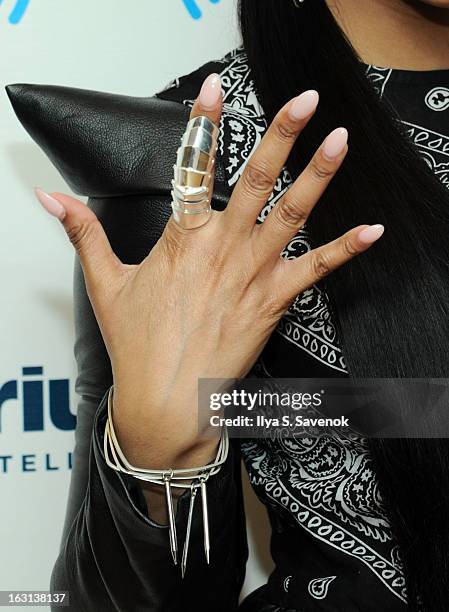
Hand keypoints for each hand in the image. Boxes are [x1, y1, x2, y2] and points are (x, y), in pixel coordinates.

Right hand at [35, 74, 382, 469]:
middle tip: (305, 101)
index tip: (216, 89)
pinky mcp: (273, 302)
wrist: (167, 401)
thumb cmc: (139, 346)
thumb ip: (83, 233)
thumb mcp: (105, 284)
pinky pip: (316, 270)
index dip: (203, 124)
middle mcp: (223, 250)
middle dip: (282, 135)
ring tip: (340, 142)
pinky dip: (345, 249)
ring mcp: (253, 275)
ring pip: (291, 215)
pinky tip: (371, 230)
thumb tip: (54, 200)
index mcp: (182, 240)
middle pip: (257, 180)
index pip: (192, 168)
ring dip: (318, 176)